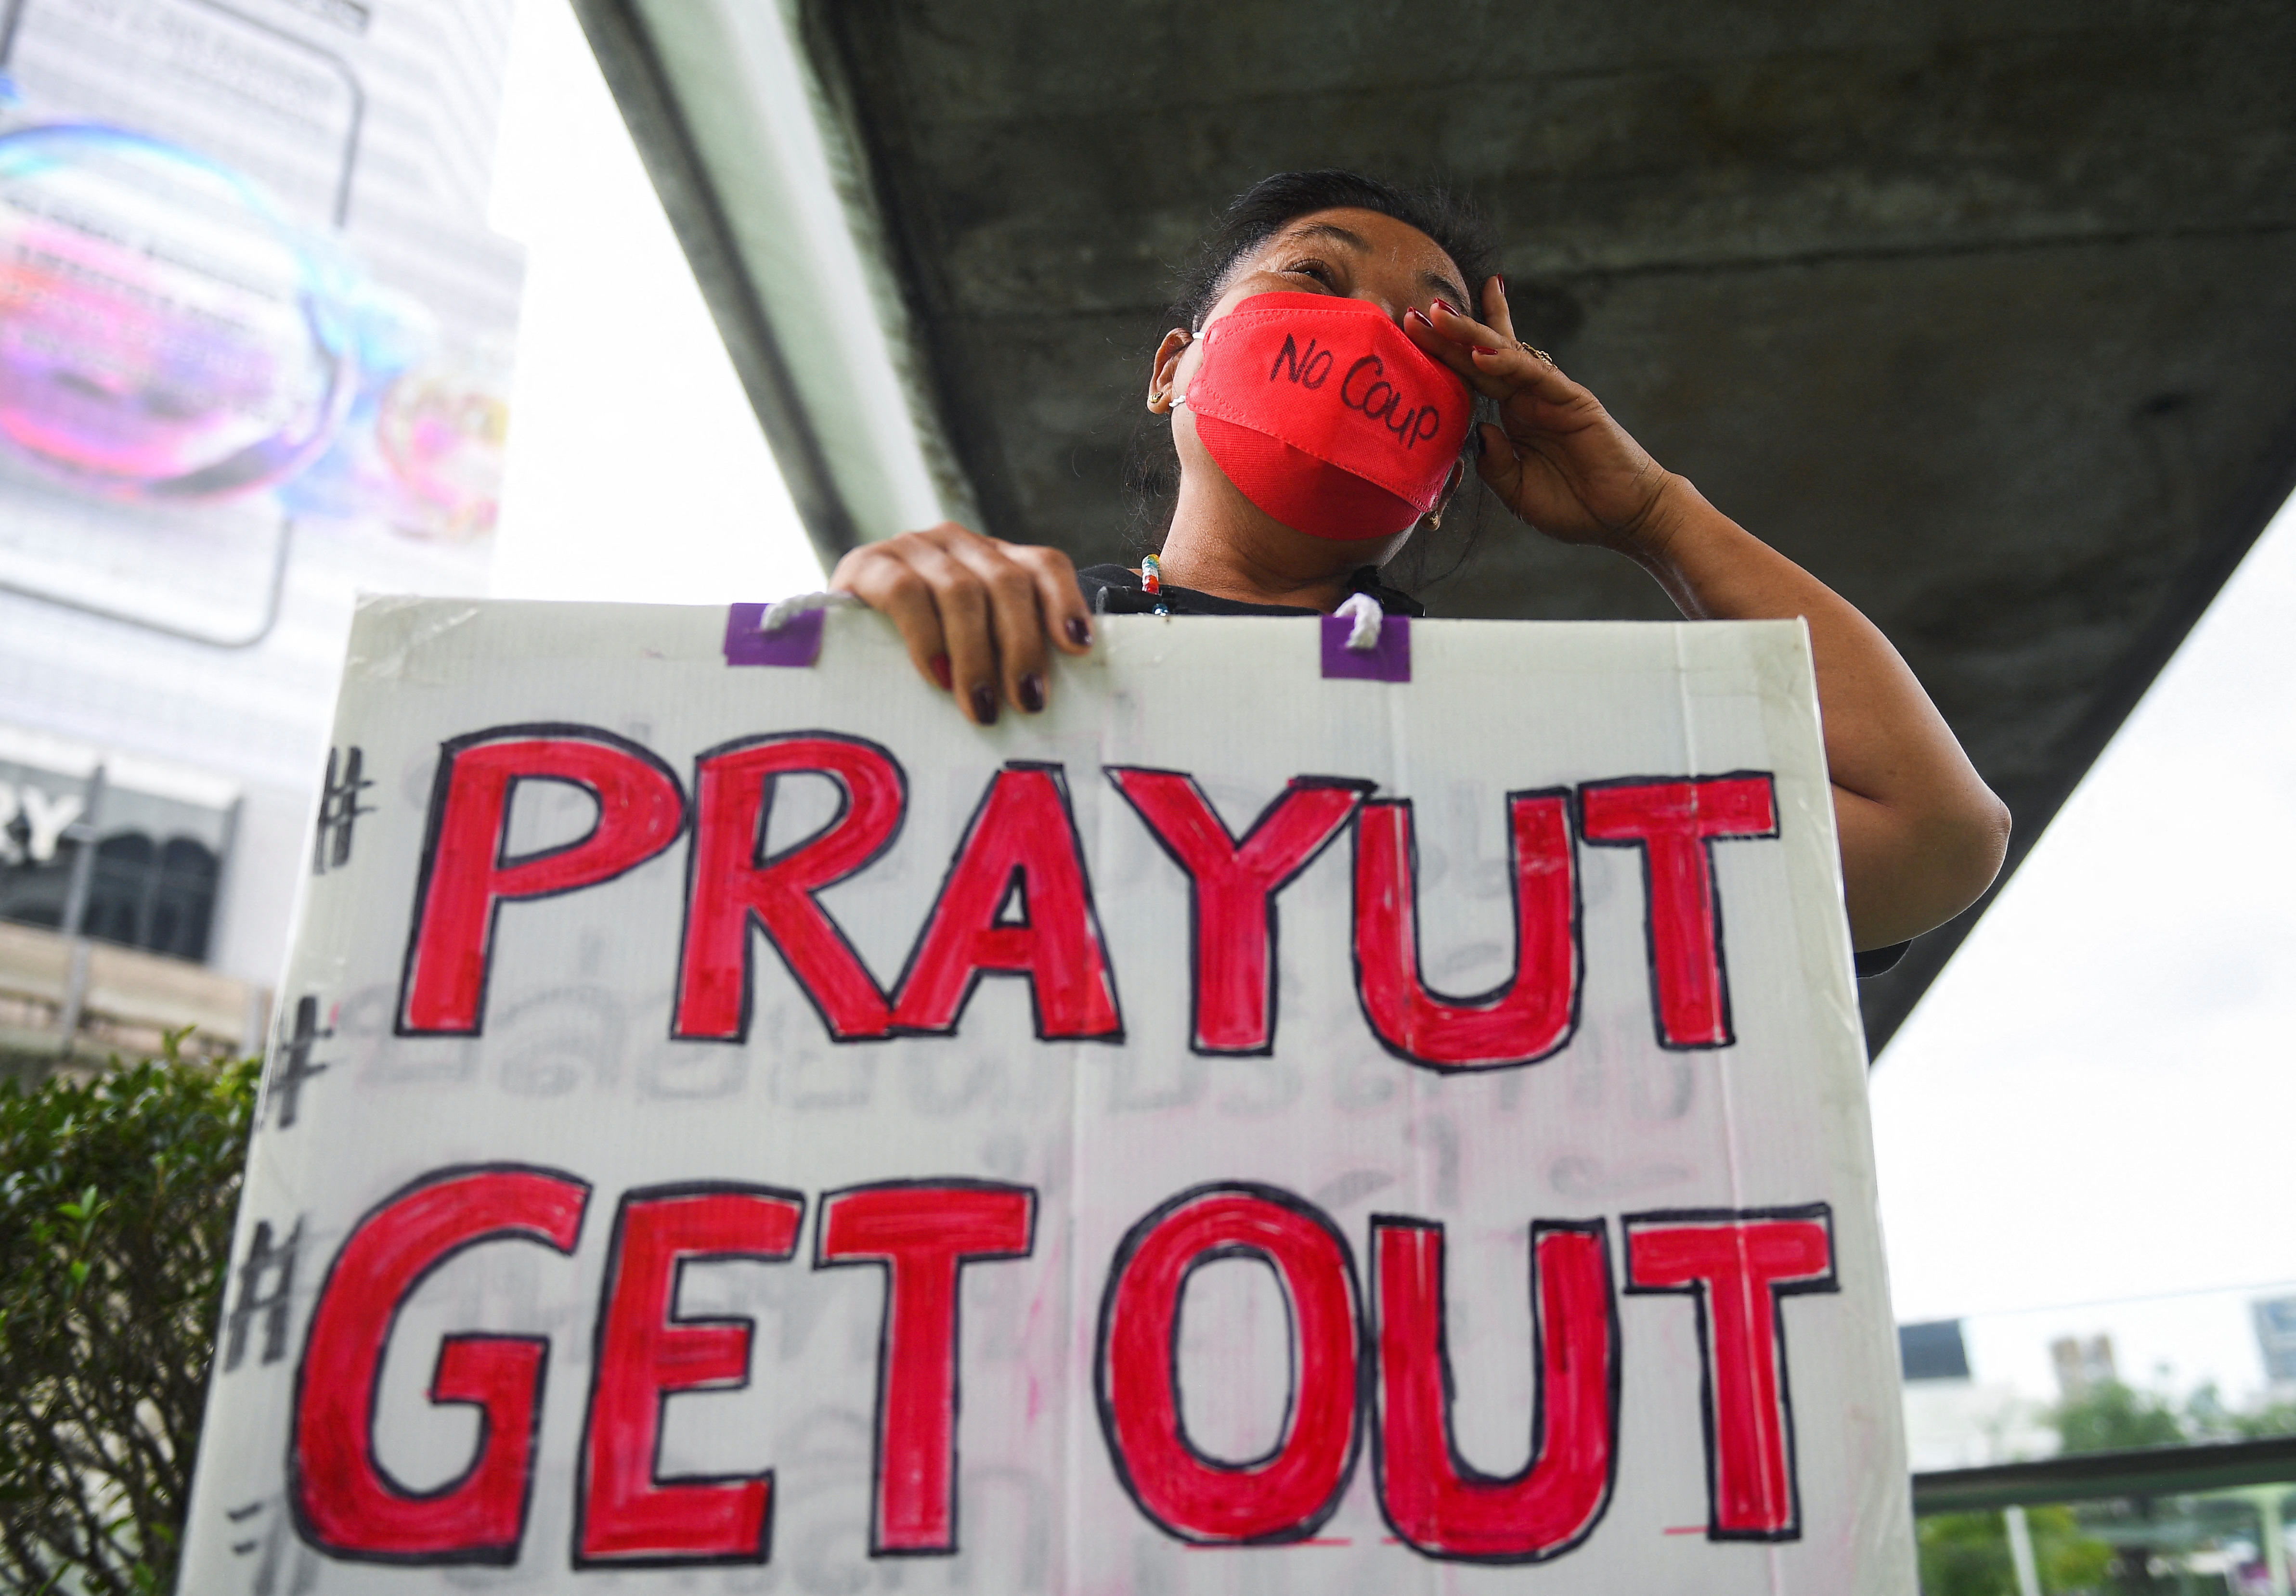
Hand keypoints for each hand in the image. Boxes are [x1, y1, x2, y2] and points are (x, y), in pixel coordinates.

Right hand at [829, 521, 1094, 724]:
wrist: (835, 643)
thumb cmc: (926, 658)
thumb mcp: (975, 650)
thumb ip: (1009, 657)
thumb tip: (1048, 702)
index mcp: (996, 559)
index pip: (1044, 565)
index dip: (1065, 603)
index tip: (1078, 650)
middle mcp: (958, 544)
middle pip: (1007, 582)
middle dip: (1021, 646)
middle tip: (1028, 703)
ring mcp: (913, 549)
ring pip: (961, 590)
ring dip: (976, 653)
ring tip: (983, 706)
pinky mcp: (868, 564)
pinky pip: (905, 592)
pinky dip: (926, 636)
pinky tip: (937, 675)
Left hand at [1404, 278, 1680, 557]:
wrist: (1625, 518)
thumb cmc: (1574, 506)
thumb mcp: (1517, 492)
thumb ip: (1494, 464)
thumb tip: (1478, 430)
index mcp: (1512, 417)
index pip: (1473, 377)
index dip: (1445, 355)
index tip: (1413, 335)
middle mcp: (1528, 400)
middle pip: (1482, 357)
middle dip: (1449, 334)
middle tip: (1416, 309)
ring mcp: (1550, 397)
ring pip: (1505, 356)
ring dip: (1472, 335)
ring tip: (1442, 315)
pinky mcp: (1573, 401)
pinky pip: (1536, 376)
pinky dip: (1508, 362)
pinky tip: (1481, 351)